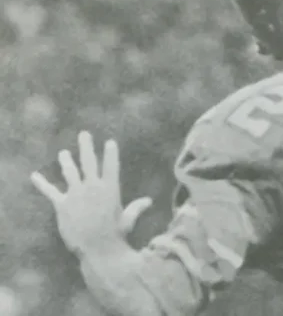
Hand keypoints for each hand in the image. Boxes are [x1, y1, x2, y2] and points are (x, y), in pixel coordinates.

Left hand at [31, 131, 152, 255]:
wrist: (98, 247)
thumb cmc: (116, 234)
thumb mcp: (128, 219)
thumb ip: (137, 207)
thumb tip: (149, 201)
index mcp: (110, 188)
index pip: (111, 165)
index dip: (111, 153)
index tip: (110, 142)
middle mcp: (93, 187)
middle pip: (89, 162)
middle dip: (86, 147)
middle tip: (84, 134)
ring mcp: (76, 194)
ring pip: (70, 172)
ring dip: (66, 161)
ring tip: (64, 153)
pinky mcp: (62, 205)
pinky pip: (50, 191)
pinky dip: (42, 183)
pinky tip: (35, 176)